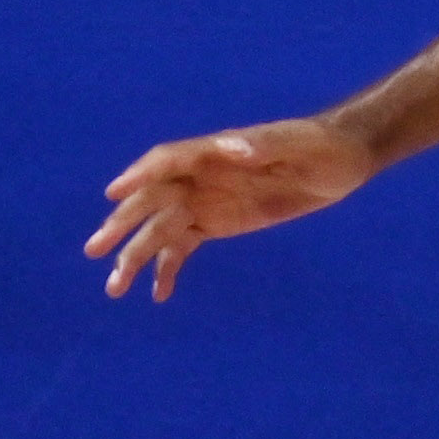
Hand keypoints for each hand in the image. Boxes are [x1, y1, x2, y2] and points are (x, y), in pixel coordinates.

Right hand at [87, 114, 377, 301]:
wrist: (343, 161)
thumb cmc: (323, 145)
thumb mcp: (301, 144)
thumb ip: (267, 144)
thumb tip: (233, 147)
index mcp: (217, 151)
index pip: (168, 160)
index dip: (140, 174)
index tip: (113, 194)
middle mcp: (203, 176)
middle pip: (153, 198)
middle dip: (123, 222)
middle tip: (95, 250)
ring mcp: (207, 201)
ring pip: (160, 228)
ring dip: (135, 255)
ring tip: (115, 288)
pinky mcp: (218, 222)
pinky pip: (182, 246)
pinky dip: (166, 268)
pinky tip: (157, 295)